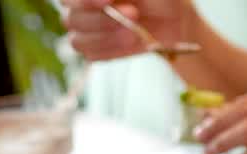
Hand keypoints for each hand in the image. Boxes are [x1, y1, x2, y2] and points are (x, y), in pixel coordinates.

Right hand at [61, 0, 196, 60]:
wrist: (174, 18)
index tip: (107, 0)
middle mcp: (79, 6)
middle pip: (72, 18)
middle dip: (102, 20)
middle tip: (133, 13)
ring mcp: (84, 30)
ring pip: (78, 40)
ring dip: (107, 38)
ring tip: (135, 33)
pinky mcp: (94, 50)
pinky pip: (92, 55)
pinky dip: (113, 50)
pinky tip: (132, 42)